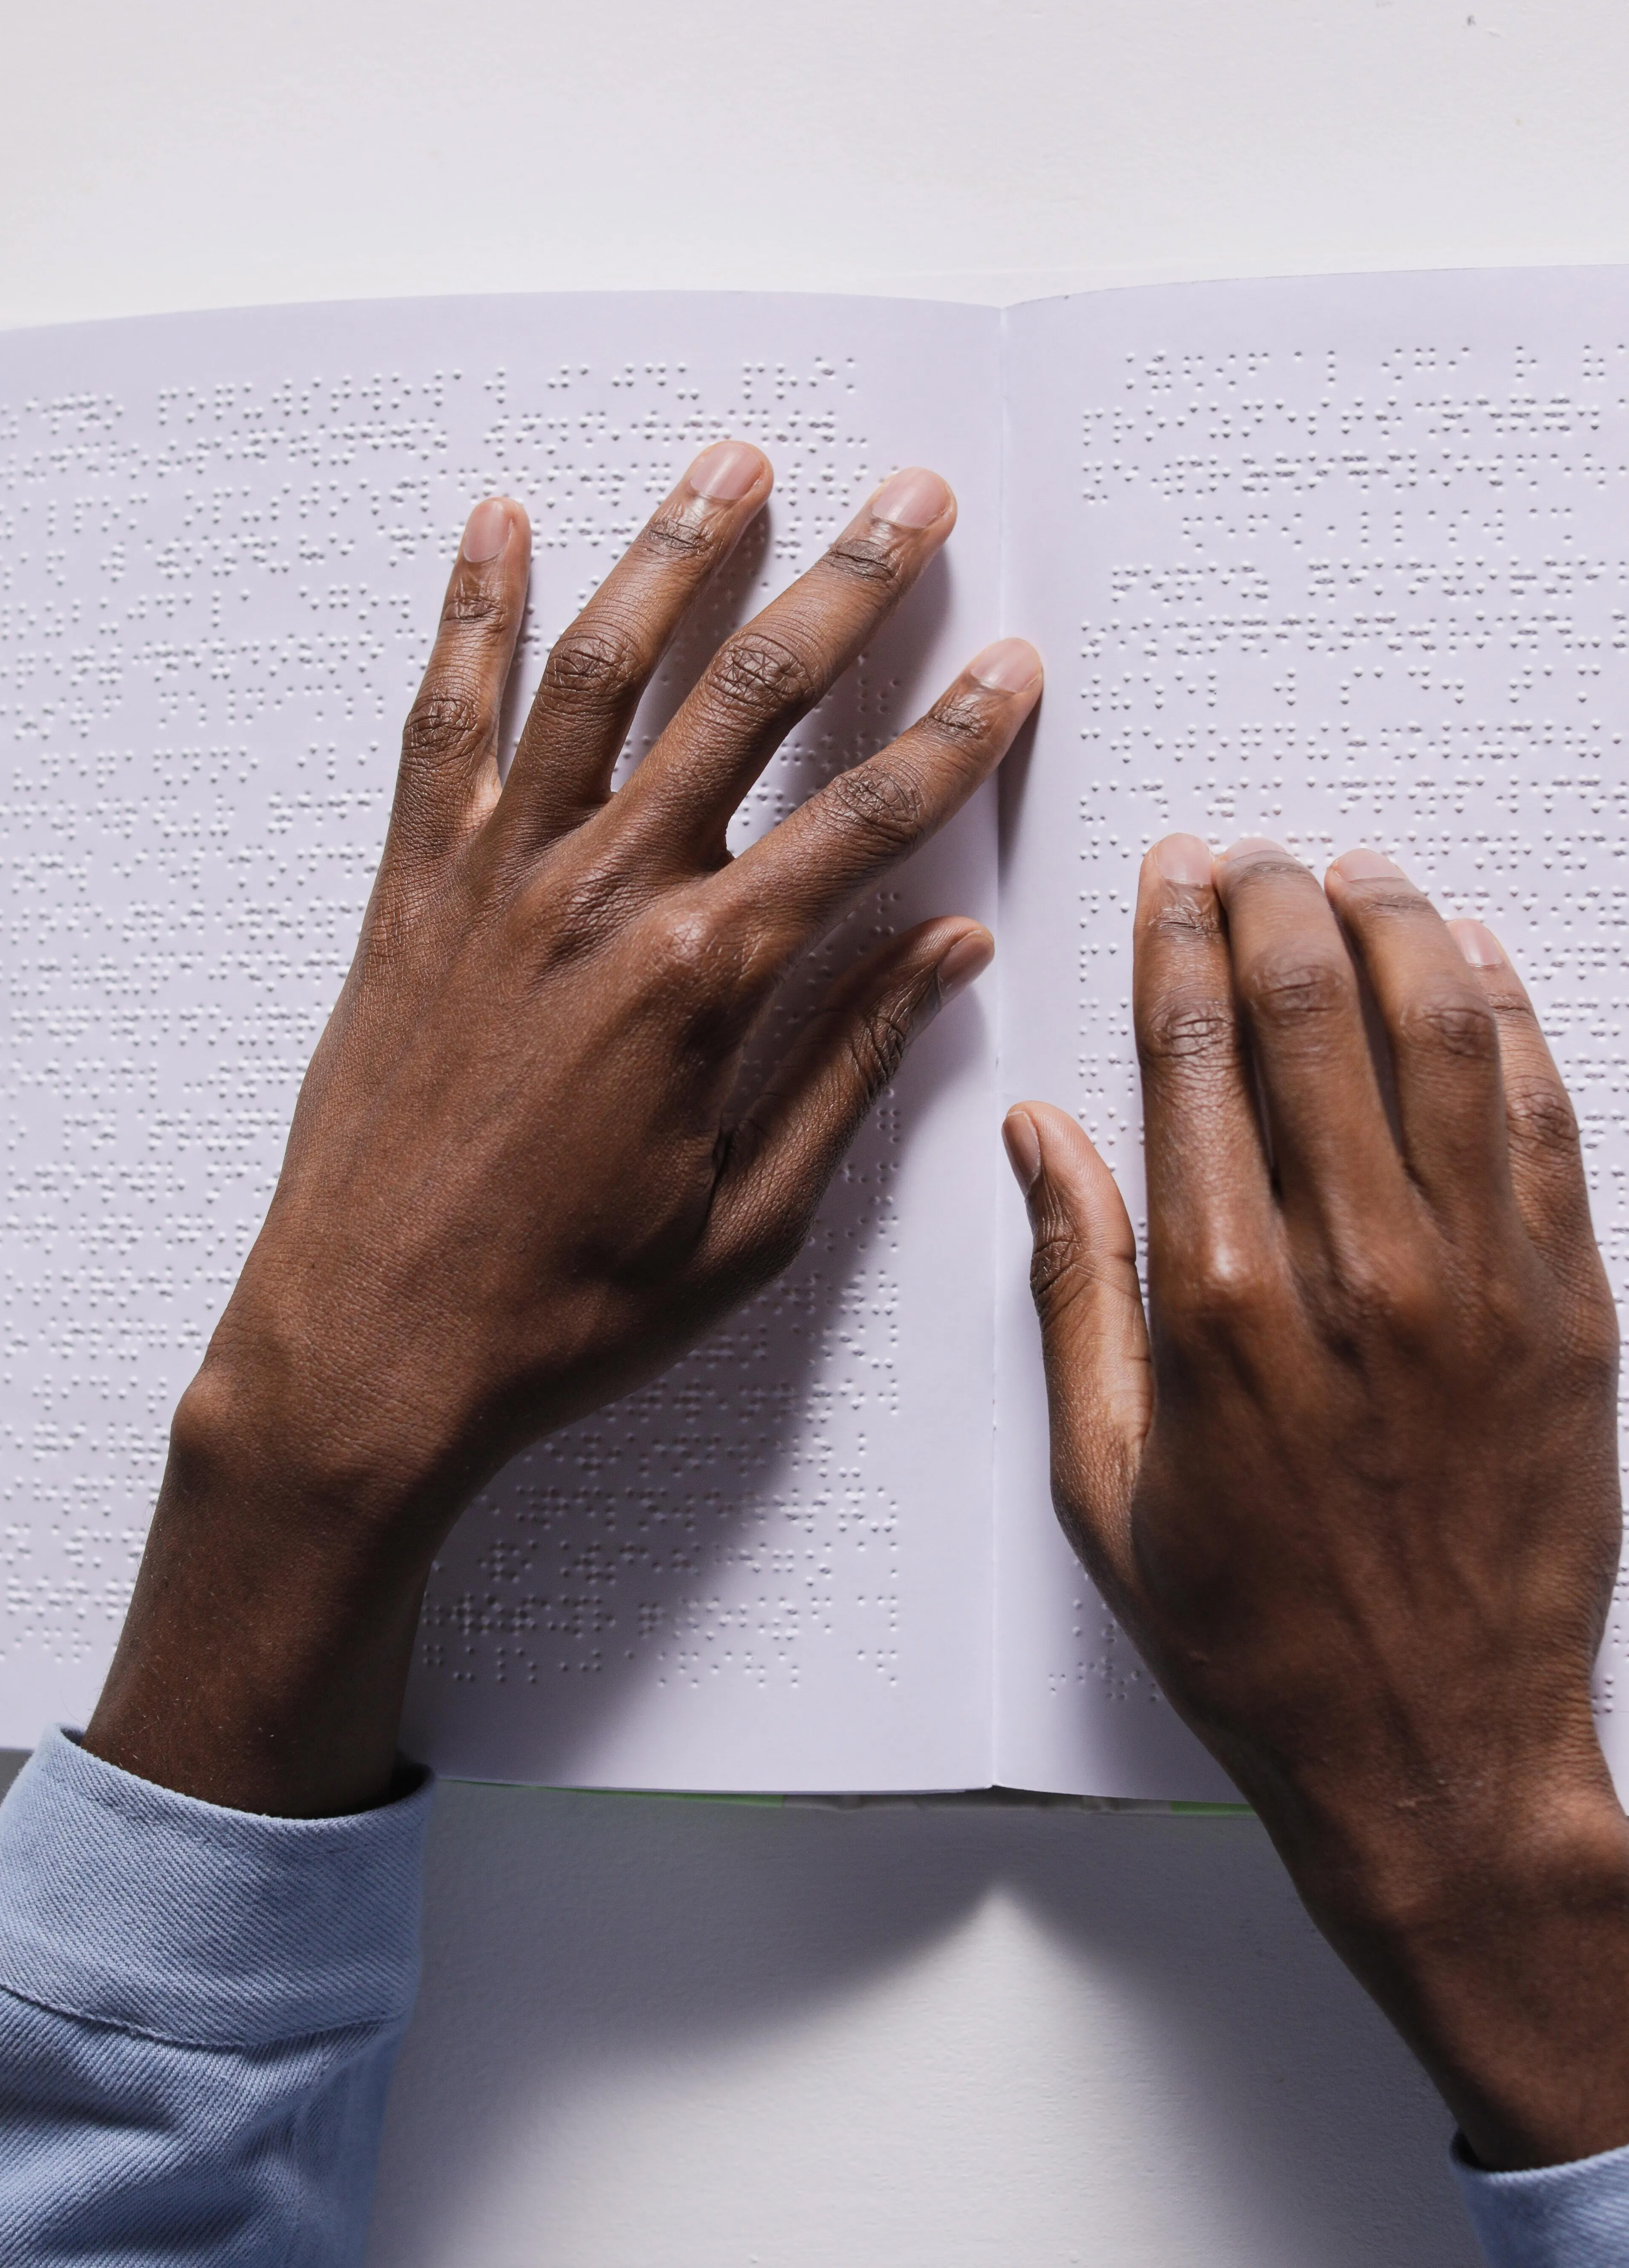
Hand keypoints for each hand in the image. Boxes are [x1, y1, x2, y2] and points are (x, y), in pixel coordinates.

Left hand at [88, 440, 1039, 1813]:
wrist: (364, 1347)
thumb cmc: (565, 1307)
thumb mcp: (751, 1221)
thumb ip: (851, 1065)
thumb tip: (951, 949)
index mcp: (704, 980)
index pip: (870, 823)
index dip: (959, 735)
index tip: (1017, 660)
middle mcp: (602, 895)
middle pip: (750, 702)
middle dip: (847, 586)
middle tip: (916, 494)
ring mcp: (496, 876)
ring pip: (600, 673)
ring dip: (674, 556)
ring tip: (735, 460)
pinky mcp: (411, 888)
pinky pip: (443, 722)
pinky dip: (467, 614)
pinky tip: (495, 523)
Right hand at [1005, 834, 1628, 2170]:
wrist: (1440, 1754)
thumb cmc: (1257, 1632)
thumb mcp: (1103, 1479)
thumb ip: (1076, 1286)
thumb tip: (1042, 1138)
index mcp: (1220, 1307)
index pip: (1192, 1059)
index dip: (1180, 940)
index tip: (1177, 870)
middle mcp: (1353, 1271)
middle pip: (1312, 1015)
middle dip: (1276, 904)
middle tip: (1256, 854)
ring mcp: (1477, 1283)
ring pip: (1439, 1037)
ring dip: (1394, 929)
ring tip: (1359, 872)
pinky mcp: (1566, 1309)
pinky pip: (1539, 1122)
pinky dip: (1509, 1021)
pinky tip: (1475, 961)